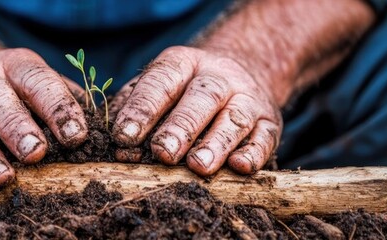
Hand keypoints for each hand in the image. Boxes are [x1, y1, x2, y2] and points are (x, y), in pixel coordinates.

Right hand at [0, 48, 88, 188]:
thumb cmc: (12, 87)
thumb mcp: (37, 81)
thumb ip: (66, 102)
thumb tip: (104, 132)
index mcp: (15, 66)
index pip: (38, 82)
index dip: (58, 109)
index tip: (77, 136)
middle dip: (16, 128)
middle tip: (36, 154)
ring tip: (2, 178)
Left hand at [112, 46, 281, 175]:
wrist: (245, 71)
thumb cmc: (186, 89)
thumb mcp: (159, 84)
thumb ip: (134, 106)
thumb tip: (116, 141)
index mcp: (184, 63)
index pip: (162, 81)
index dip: (142, 109)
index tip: (124, 135)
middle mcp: (219, 76)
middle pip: (201, 99)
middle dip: (180, 128)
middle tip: (162, 153)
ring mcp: (248, 99)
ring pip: (234, 119)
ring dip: (216, 144)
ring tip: (198, 165)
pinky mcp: (270, 123)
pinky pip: (265, 138)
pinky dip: (254, 153)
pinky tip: (239, 166)